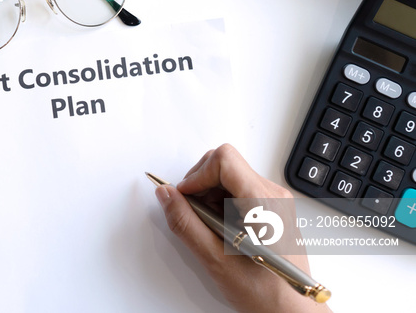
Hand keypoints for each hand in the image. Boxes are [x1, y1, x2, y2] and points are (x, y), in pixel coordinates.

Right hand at [154, 144, 331, 312]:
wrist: (290, 309)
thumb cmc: (265, 290)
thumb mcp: (215, 258)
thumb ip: (185, 223)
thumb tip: (166, 196)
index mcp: (263, 202)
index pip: (224, 159)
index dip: (197, 175)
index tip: (184, 197)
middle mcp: (272, 194)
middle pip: (224, 163)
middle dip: (200, 184)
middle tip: (195, 214)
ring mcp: (273, 199)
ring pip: (228, 175)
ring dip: (209, 196)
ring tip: (211, 228)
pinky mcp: (270, 206)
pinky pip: (237, 189)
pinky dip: (220, 203)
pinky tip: (222, 229)